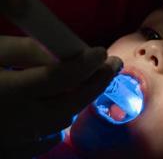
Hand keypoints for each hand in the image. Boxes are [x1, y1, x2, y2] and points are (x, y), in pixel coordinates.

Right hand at [0, 36, 121, 156]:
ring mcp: (13, 142)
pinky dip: (57, 122)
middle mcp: (15, 121)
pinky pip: (45, 140)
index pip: (60, 77)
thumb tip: (66, 52)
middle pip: (70, 103)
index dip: (86, 63)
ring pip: (61, 122)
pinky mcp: (10, 152)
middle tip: (113, 66)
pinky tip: (59, 110)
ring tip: (90, 81)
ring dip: (78, 101)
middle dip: (96, 83)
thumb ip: (27, 51)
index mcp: (6, 92)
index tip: (102, 51)